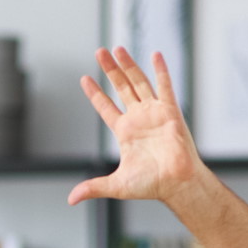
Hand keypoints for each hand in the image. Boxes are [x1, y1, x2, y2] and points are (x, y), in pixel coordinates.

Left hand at [67, 48, 205, 206]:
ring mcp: (154, 113)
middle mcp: (138, 118)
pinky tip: (155, 54)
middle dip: (110, 70)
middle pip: (121, 88)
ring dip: (128, 65)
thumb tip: (71, 199)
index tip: (84, 79)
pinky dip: (161, 70)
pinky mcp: (170, 111)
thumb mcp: (116, 185)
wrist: (176, 183)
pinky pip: (165, 87)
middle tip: (99, 51)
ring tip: (117, 48)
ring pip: (138, 82)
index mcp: (124, 132)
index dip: (95, 94)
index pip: (105, 107)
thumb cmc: (151, 185)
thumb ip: (93, 187)